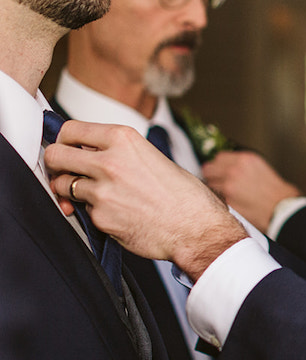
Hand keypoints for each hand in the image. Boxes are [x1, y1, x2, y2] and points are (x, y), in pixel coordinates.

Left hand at [44, 121, 246, 279]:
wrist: (197, 230)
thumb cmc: (186, 197)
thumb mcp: (155, 158)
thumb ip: (122, 153)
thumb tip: (95, 153)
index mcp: (124, 139)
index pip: (70, 129)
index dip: (65, 140)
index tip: (69, 147)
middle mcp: (109, 161)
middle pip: (55, 154)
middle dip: (57, 164)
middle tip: (68, 171)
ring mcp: (102, 191)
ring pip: (62, 185)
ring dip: (71, 190)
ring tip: (93, 195)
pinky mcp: (100, 218)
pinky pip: (82, 212)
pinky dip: (93, 213)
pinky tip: (116, 214)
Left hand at [203, 150, 300, 232]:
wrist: (283, 208)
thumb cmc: (278, 192)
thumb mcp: (262, 168)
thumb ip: (243, 166)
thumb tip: (229, 167)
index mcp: (245, 159)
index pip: (219, 157)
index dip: (219, 165)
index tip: (219, 169)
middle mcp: (234, 169)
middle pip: (209, 169)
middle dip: (212, 175)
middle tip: (216, 181)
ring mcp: (229, 185)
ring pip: (210, 184)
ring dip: (215, 188)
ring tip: (227, 193)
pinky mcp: (227, 200)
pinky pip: (217, 198)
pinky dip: (221, 200)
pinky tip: (232, 201)